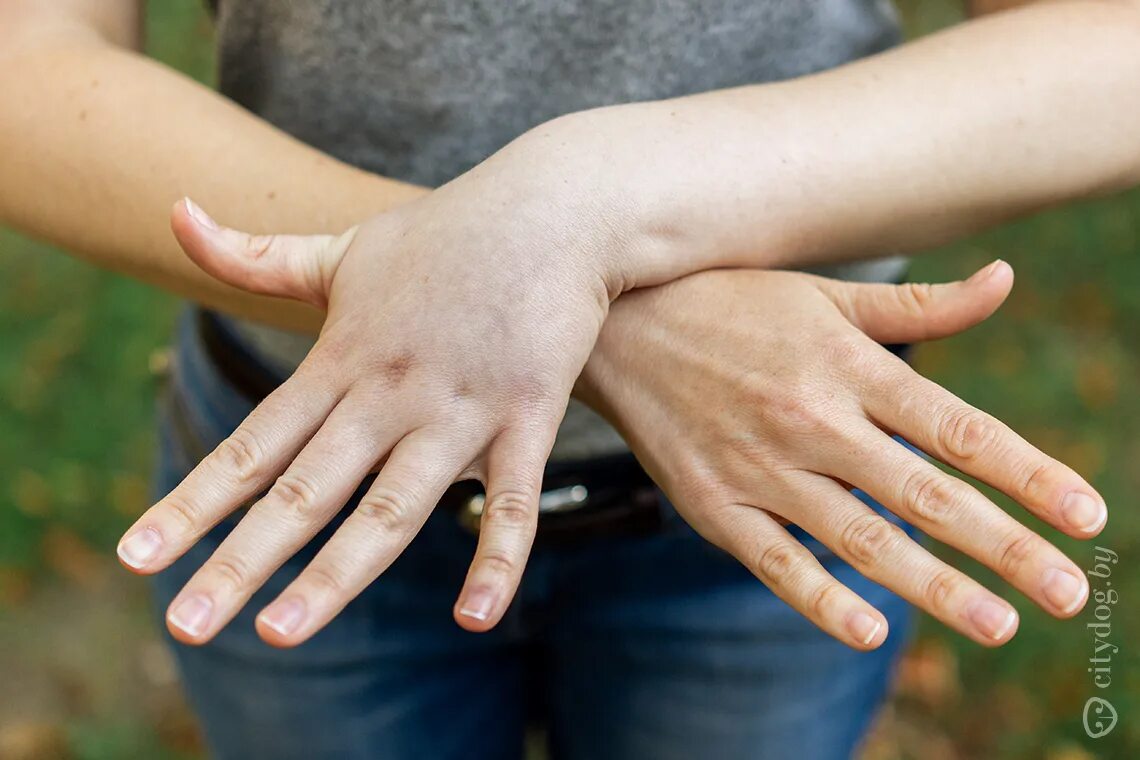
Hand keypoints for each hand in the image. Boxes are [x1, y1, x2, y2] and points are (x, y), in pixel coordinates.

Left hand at [117, 133, 638, 646]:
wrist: (553, 209)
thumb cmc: (445, 233)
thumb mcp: (342, 246)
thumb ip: (255, 253)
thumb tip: (173, 210)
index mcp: (340, 360)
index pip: (252, 445)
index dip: (191, 503)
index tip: (136, 559)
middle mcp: (388, 392)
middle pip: (303, 490)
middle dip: (240, 562)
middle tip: (184, 627)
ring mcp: (458, 407)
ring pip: (390, 508)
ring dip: (334, 575)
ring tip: (279, 636)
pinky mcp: (527, 414)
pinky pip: (514, 499)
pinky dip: (497, 558)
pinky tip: (475, 618)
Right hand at [579, 262, 1103, 648]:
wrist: (615, 326)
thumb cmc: (725, 301)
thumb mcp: (820, 291)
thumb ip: (917, 303)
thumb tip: (1006, 280)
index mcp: (847, 364)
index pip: (957, 427)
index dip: (1028, 473)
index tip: (1087, 514)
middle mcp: (812, 420)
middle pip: (923, 492)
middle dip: (1003, 545)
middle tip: (1066, 592)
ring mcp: (760, 468)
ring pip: (859, 536)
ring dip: (933, 584)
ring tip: (997, 623)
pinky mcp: (712, 504)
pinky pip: (774, 560)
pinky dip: (820, 598)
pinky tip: (871, 631)